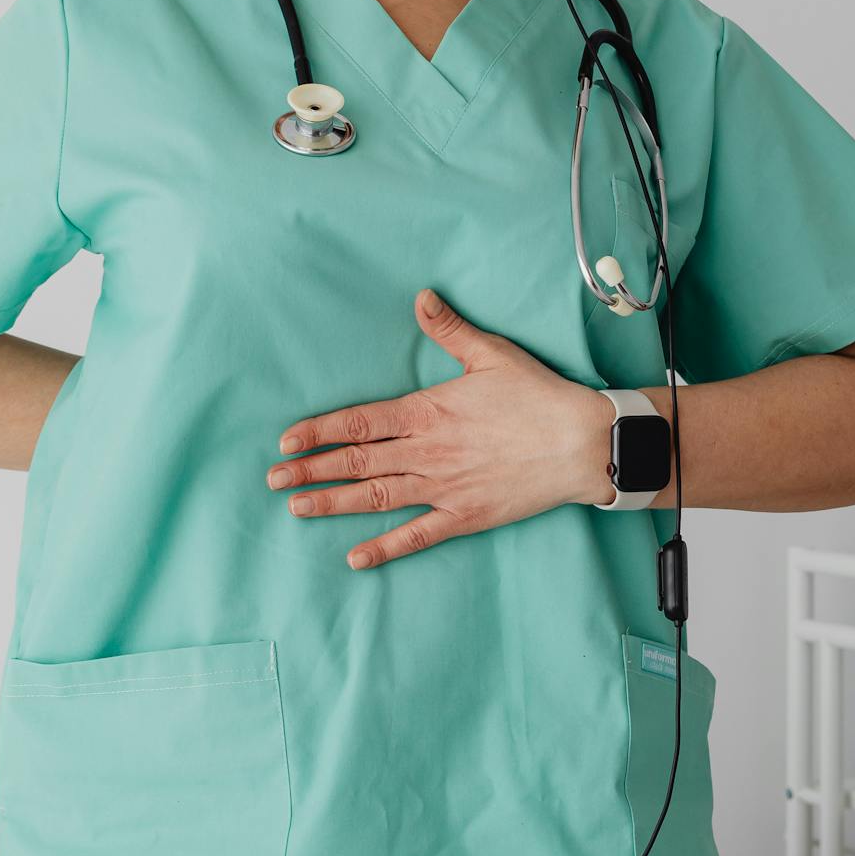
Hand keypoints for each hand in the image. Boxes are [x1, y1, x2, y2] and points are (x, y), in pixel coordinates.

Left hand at [264, 288, 614, 569]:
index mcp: (427, 412)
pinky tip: (354, 557)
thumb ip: (449, 330)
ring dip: (333, 503)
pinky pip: (416, 535)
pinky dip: (385, 548)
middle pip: (356, 462)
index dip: (319, 431)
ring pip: (376, 497)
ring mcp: (444, 487)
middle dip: (311, 470)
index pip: (359, 421)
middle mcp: (427, 452)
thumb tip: (421, 297)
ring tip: (296, 507)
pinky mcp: (464, 515)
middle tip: (273, 478)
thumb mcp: (491, 354)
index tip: (287, 440)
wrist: (581, 444)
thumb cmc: (538, 396)